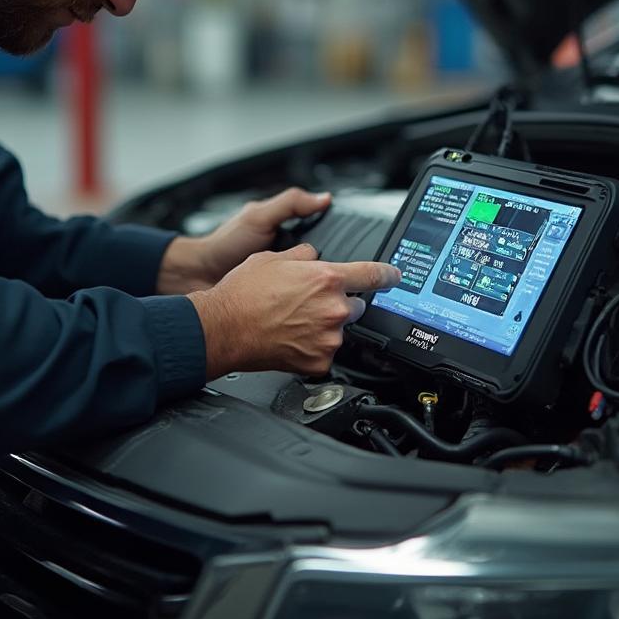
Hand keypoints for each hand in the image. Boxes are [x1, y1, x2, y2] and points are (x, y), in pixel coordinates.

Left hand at [157, 187, 332, 294]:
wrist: (198, 276)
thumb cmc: (225, 243)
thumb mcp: (259, 216)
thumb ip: (290, 204)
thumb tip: (325, 198)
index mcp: (291, 236)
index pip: (326, 239)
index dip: (340, 245)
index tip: (353, 254)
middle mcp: (291, 261)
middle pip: (323, 267)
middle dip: (329, 275)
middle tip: (336, 281)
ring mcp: (285, 284)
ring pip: (313, 288)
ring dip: (316, 293)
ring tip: (323, 296)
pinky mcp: (279, 305)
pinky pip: (298, 305)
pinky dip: (302, 307)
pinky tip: (305, 309)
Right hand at [185, 243, 401, 377]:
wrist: (223, 329)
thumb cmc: (242, 294)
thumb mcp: (274, 258)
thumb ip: (304, 255)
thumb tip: (313, 256)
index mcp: (327, 278)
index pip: (373, 275)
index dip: (388, 275)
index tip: (395, 276)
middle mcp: (333, 309)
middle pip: (356, 306)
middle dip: (338, 303)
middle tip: (308, 304)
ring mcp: (328, 339)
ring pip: (339, 330)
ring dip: (324, 326)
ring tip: (293, 322)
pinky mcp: (319, 362)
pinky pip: (325, 353)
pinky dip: (312, 348)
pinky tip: (291, 339)